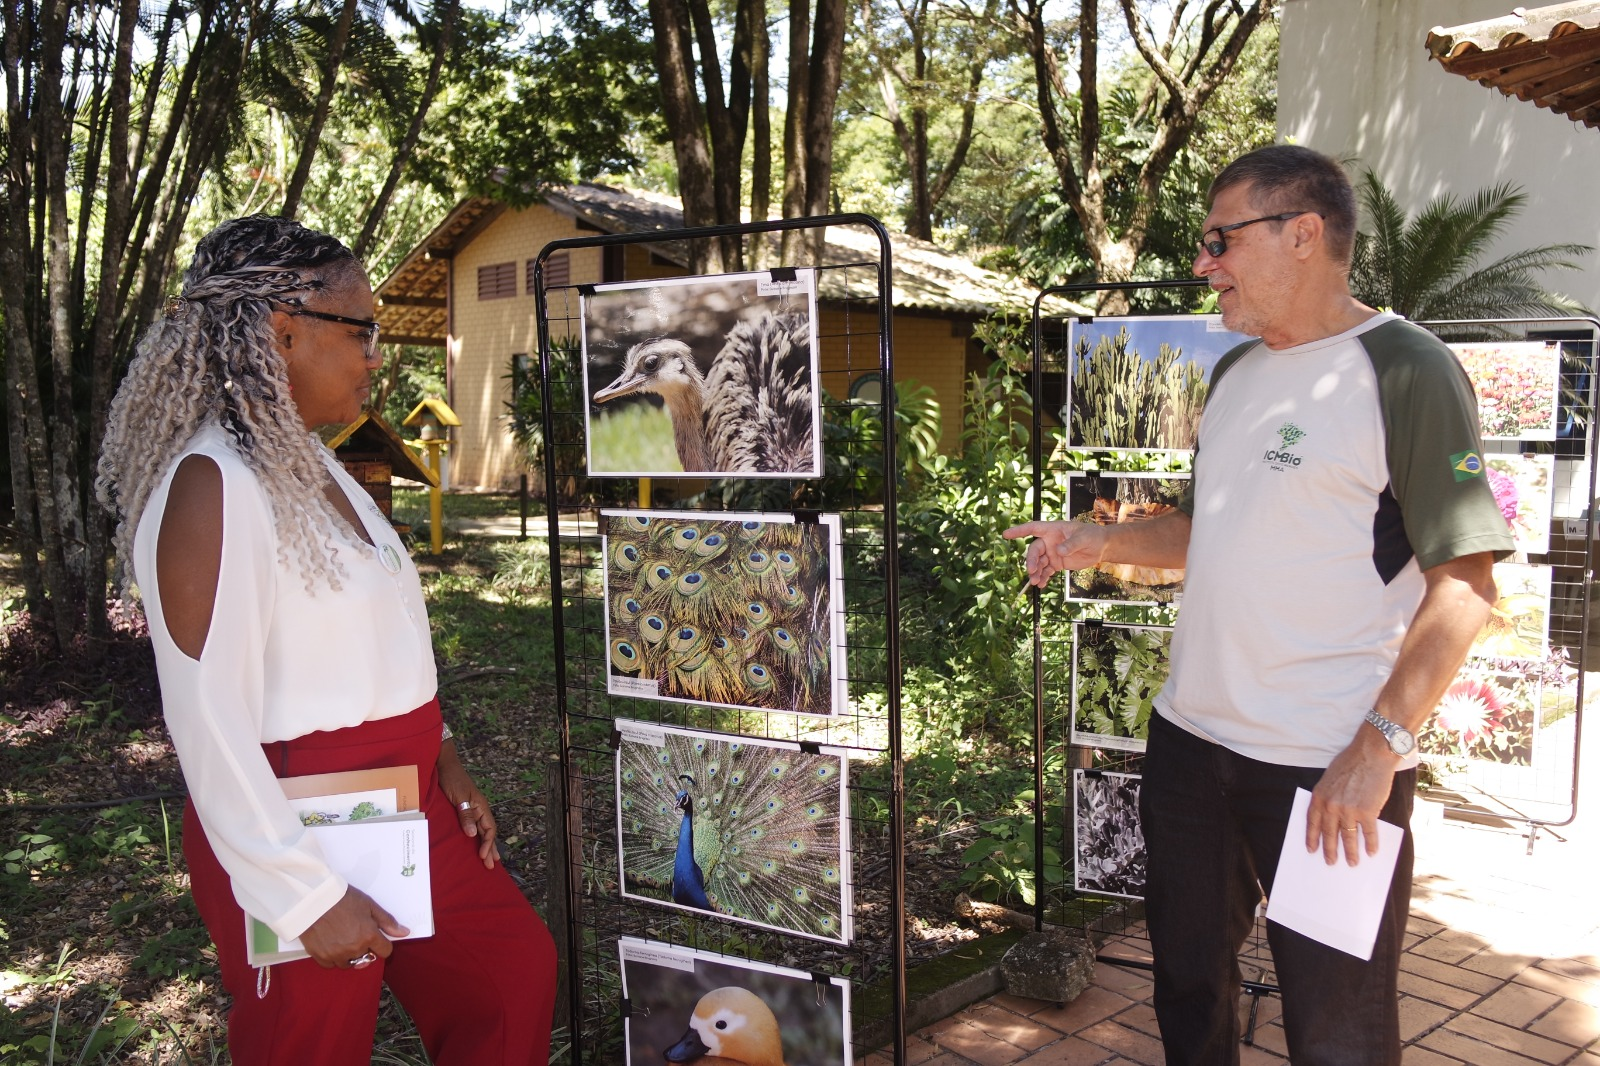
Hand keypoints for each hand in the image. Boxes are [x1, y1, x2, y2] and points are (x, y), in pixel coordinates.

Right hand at [298, 886, 407, 968]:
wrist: (312, 898)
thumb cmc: (342, 899)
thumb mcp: (369, 905)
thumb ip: (387, 921)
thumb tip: (404, 933)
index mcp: (369, 936)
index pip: (385, 952)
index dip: (382, 944)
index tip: (375, 937)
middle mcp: (354, 949)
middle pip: (366, 958)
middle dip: (364, 948)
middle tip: (355, 932)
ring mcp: (336, 955)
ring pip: (348, 963)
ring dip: (348, 955)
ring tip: (342, 937)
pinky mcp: (320, 957)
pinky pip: (331, 965)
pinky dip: (332, 957)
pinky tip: (331, 943)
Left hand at [438, 740, 498, 868]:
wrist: (443, 764)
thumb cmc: (451, 778)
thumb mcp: (458, 796)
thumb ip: (466, 815)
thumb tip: (473, 834)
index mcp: (481, 806)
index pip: (489, 829)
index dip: (488, 844)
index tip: (483, 857)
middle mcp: (479, 809)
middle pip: (488, 831)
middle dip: (491, 848)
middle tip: (492, 865)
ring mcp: (472, 808)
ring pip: (482, 829)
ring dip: (486, 844)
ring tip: (489, 857)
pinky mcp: (463, 808)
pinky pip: (474, 825)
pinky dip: (477, 836)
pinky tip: (475, 842)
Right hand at [1002, 520, 1105, 587]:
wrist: (1101, 548)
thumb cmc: (1092, 536)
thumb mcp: (1084, 538)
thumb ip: (1072, 544)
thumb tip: (1059, 551)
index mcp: (1053, 530)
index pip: (1033, 528)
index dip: (1019, 531)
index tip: (1006, 534)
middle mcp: (1049, 541)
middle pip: (1034, 550)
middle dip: (1031, 561)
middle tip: (1031, 571)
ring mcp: (1052, 553)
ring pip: (1038, 563)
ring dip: (1036, 572)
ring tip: (1036, 582)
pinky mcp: (1057, 564)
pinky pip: (1046, 571)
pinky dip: (1043, 578)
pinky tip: (1042, 585)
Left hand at [1305, 732, 1398, 865]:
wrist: (1371, 754)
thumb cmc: (1351, 763)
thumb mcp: (1330, 778)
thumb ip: (1328, 797)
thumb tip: (1332, 817)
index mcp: (1319, 796)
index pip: (1311, 822)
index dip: (1311, 838)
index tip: (1311, 850)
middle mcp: (1331, 805)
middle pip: (1328, 834)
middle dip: (1329, 850)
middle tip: (1330, 862)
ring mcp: (1349, 810)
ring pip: (1348, 838)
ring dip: (1350, 853)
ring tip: (1352, 863)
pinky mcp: (1367, 812)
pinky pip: (1368, 833)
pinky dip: (1371, 844)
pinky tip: (1371, 852)